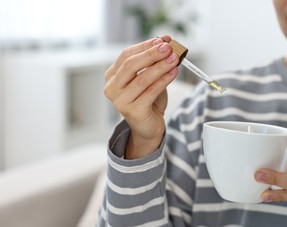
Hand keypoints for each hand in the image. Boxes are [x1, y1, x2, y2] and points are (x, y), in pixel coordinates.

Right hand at [104, 35, 178, 158]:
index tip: (163, 40)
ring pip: (142, 78)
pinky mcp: (132, 111)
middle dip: (151, 54)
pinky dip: (164, 80)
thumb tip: (166, 41)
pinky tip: (173, 73)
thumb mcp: (150, 77)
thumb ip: (154, 61)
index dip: (145, 46)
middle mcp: (111, 88)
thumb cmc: (148, 100)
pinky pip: (150, 92)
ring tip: (174, 59)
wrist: (148, 126)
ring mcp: (120, 101)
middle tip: (169, 48)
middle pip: (131, 65)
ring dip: (160, 66)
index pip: (126, 55)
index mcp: (112, 76)